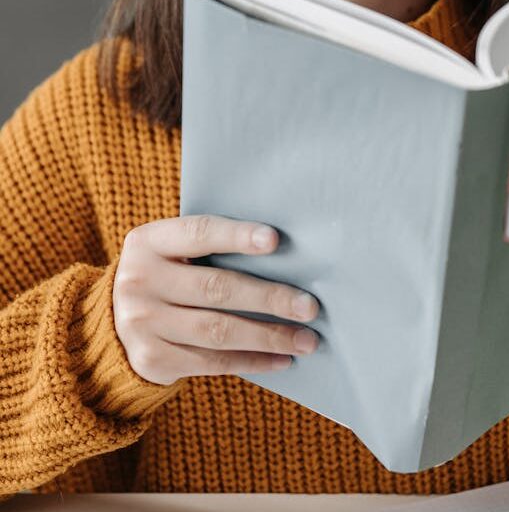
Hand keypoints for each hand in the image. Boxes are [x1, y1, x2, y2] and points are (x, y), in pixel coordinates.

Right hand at [113, 215, 319, 384]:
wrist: (112, 322)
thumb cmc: (167, 276)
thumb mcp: (172, 252)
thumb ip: (212, 248)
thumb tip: (287, 256)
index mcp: (148, 242)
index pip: (199, 233)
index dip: (237, 236)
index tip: (275, 241)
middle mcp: (139, 280)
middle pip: (217, 288)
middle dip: (270, 298)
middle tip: (310, 307)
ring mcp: (141, 323)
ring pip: (218, 331)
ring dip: (269, 337)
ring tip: (307, 340)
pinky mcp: (151, 360)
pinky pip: (212, 362)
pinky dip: (253, 361)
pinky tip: (282, 359)